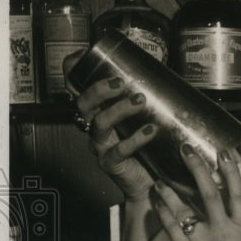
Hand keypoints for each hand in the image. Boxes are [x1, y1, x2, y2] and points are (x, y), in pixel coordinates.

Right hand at [64, 52, 156, 201]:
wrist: (150, 184)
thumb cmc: (148, 149)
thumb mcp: (145, 119)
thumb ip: (148, 101)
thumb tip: (167, 75)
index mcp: (100, 112)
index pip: (79, 89)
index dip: (74, 72)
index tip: (82, 56)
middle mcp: (96, 128)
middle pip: (84, 104)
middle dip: (99, 90)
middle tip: (121, 83)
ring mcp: (101, 146)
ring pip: (100, 124)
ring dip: (119, 110)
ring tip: (139, 101)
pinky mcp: (111, 165)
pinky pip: (118, 151)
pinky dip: (134, 139)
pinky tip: (150, 131)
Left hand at [153, 146, 240, 240]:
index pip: (237, 194)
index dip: (231, 172)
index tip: (224, 155)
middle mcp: (222, 230)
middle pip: (208, 192)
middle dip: (196, 169)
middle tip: (187, 152)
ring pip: (184, 208)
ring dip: (171, 191)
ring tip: (161, 178)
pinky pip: (171, 228)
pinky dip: (162, 212)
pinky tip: (156, 202)